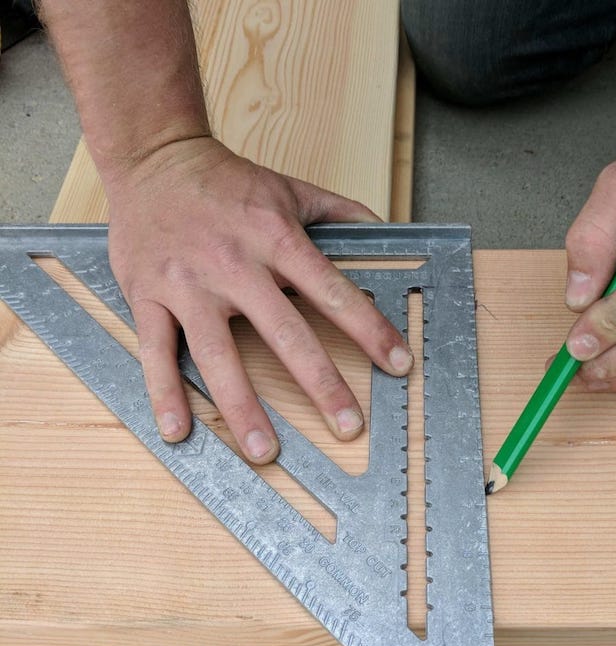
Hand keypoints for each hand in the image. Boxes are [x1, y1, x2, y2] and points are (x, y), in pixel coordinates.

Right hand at [105, 136, 412, 461]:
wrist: (153, 157)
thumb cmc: (228, 181)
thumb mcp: (290, 188)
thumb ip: (341, 212)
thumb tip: (388, 232)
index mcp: (276, 237)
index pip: (332, 291)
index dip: (369, 329)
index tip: (399, 364)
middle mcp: (235, 264)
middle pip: (285, 333)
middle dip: (321, 383)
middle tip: (348, 426)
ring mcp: (188, 283)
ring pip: (219, 354)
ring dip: (243, 406)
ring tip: (266, 451)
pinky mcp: (149, 295)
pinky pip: (157, 351)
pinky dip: (165, 392)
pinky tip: (178, 430)